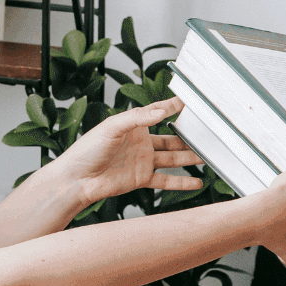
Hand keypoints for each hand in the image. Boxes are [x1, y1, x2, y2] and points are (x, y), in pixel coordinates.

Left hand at [49, 99, 203, 205]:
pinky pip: (166, 180)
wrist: (76, 180)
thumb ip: (138, 118)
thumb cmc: (87, 149)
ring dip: (190, 158)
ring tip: (208, 156)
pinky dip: (182, 182)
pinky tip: (197, 182)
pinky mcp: (141, 179)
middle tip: (207, 133)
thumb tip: (162, 111)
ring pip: (173, 158)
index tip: (191, 102)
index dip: (174, 108)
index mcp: (133, 125)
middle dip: (189, 136)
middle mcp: (141, 143)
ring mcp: (143, 161)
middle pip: (171, 138)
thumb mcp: (112, 127)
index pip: (158, 113)